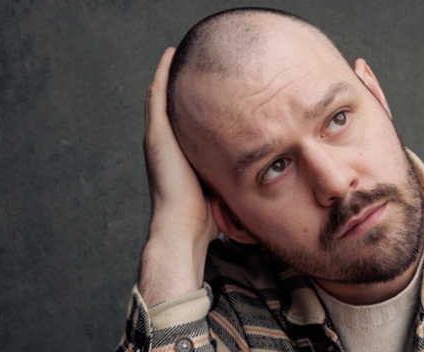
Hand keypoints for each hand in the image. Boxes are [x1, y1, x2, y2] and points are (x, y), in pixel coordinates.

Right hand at [139, 47, 218, 304]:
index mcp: (182, 155)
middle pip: (175, 104)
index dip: (198, 103)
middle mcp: (167, 144)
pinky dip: (161, 77)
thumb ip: (236, 175)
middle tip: (199, 59)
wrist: (184, 229)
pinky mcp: (157, 137)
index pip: (190, 121)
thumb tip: (266, 174)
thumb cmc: (206, 218)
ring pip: (163, 96)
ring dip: (171, 73)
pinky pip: (157, 99)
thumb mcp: (225, 187)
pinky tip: (169, 57)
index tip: (212, 86)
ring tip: (180, 50)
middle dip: (185, 83)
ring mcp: (159, 139)